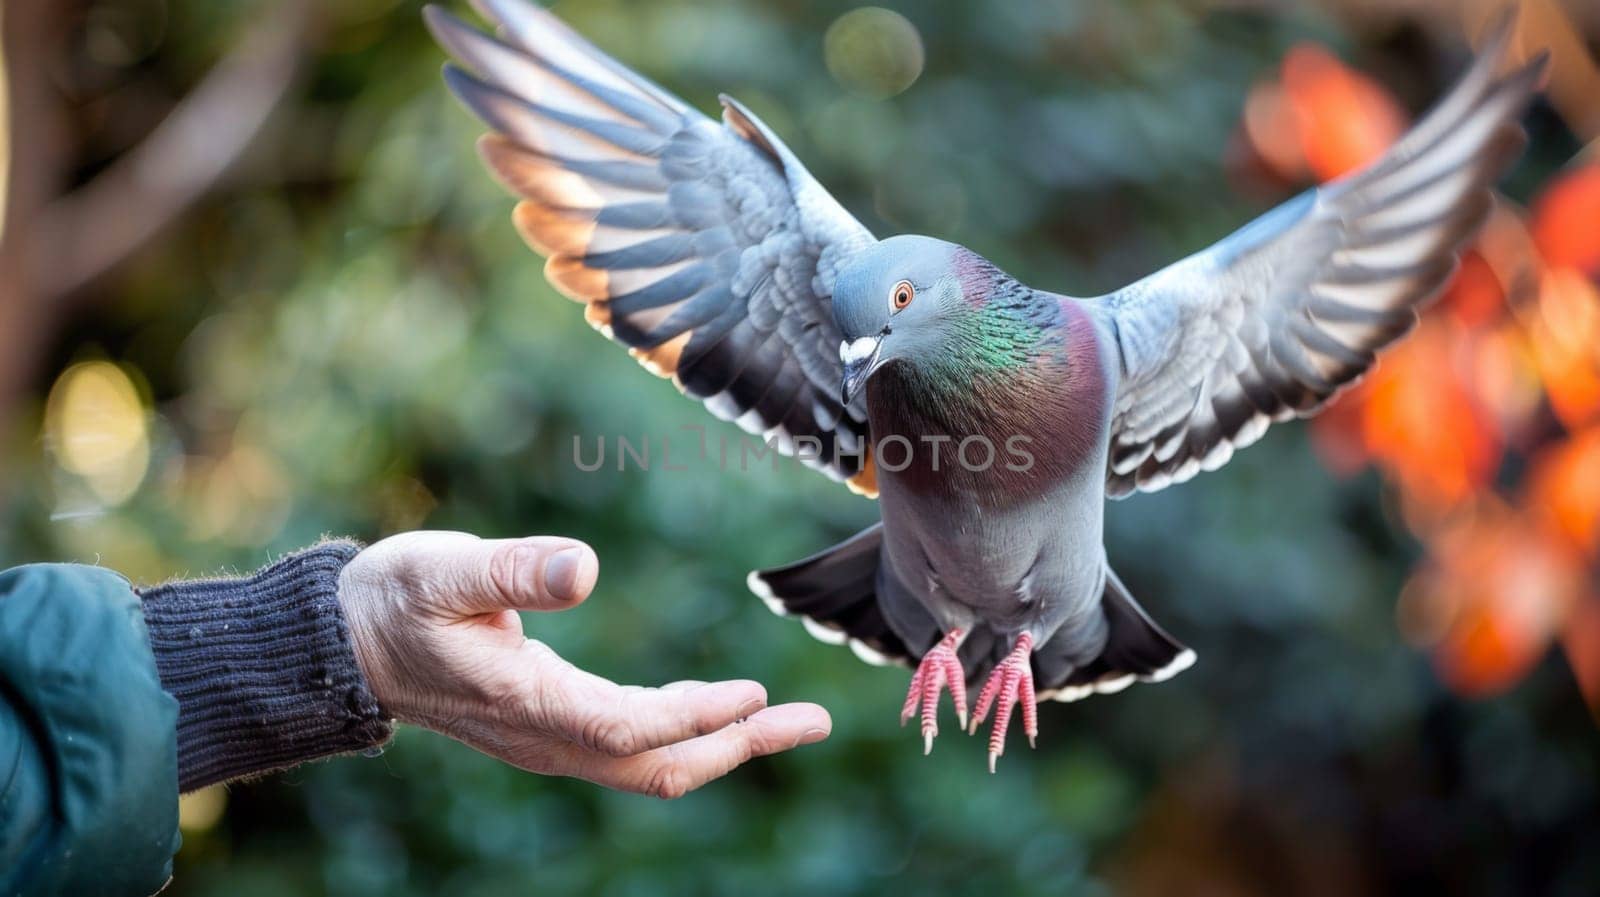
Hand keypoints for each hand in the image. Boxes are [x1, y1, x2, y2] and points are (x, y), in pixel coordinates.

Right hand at [337, 531, 830, 797]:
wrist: (348, 645)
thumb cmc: (394, 600)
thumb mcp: (443, 569)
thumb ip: (513, 568)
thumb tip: (587, 565)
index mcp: (522, 702)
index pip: (624, 727)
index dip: (693, 716)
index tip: (753, 693)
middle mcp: (543, 736)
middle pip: (655, 764)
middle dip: (738, 746)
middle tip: (812, 721)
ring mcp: (548, 740)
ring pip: (649, 763)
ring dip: (724, 743)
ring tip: (790, 718)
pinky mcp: (552, 728)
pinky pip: (633, 746)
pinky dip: (689, 732)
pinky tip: (722, 708)